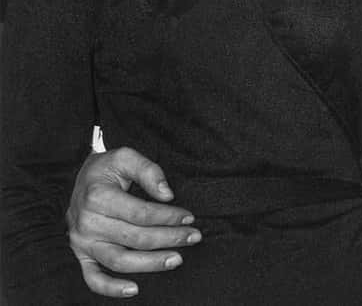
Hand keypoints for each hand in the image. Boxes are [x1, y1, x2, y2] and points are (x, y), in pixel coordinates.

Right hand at [66, 147, 200, 297]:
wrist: (82, 178)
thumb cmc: (108, 167)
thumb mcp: (127, 156)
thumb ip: (149, 171)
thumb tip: (167, 195)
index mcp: (98, 197)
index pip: (141, 213)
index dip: (168, 217)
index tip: (190, 217)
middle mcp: (87, 223)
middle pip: (135, 238)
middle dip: (169, 238)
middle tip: (194, 237)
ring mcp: (82, 242)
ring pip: (119, 260)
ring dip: (150, 264)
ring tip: (177, 259)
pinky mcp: (81, 254)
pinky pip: (92, 278)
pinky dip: (111, 288)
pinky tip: (134, 290)